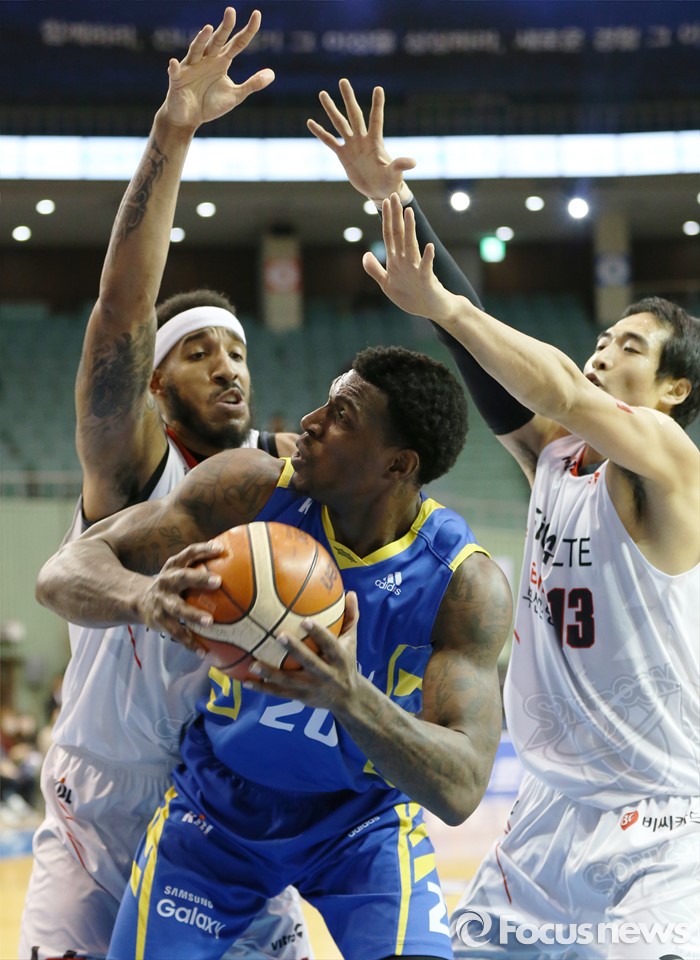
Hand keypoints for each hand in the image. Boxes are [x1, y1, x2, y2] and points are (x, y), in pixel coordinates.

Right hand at [140, 541, 223, 649]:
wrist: (138, 601)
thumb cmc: (172, 584)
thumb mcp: (179, 572)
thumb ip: (200, 567)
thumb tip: (236, 562)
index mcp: (173, 567)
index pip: (188, 554)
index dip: (203, 550)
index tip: (220, 549)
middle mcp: (166, 582)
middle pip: (182, 578)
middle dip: (199, 579)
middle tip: (218, 581)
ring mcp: (161, 602)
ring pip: (177, 608)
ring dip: (193, 614)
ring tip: (210, 622)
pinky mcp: (160, 621)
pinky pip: (176, 633)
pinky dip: (189, 642)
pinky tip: (204, 652)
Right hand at [162, 7, 273, 130]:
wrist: (189, 118)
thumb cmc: (210, 104)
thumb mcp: (235, 95)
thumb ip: (252, 84)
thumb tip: (272, 74)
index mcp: (221, 61)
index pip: (237, 43)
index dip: (248, 31)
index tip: (257, 14)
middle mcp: (207, 59)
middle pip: (218, 41)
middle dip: (224, 27)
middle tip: (231, 11)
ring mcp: (191, 67)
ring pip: (196, 50)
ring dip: (201, 40)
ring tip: (208, 29)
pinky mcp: (177, 80)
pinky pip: (175, 72)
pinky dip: (173, 68)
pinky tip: (173, 63)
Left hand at [243, 591, 360, 709]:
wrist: (349, 699)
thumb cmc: (346, 661)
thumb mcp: (351, 641)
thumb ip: (351, 617)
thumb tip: (350, 592)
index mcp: (339, 658)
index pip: (330, 645)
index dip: (319, 634)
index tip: (305, 621)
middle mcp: (326, 674)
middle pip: (310, 662)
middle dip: (295, 650)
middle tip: (278, 635)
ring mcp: (312, 688)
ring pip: (289, 681)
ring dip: (270, 674)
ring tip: (252, 664)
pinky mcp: (301, 697)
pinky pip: (279, 693)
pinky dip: (262, 688)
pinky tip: (245, 681)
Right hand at [307, 79, 414, 203]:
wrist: (379, 190)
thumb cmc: (390, 181)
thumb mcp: (395, 173)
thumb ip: (400, 165)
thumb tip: (413, 162)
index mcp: (375, 141)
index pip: (376, 119)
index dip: (377, 105)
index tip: (378, 88)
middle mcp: (362, 139)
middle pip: (354, 114)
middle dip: (349, 98)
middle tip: (343, 80)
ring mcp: (351, 145)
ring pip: (339, 123)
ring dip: (331, 109)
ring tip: (322, 94)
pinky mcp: (343, 155)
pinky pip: (330, 141)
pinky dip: (320, 133)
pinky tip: (310, 122)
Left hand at [363, 193, 456, 322]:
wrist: (434, 309)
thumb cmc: (412, 297)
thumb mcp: (387, 285)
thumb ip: (375, 270)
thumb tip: (365, 255)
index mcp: (396, 261)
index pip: (390, 235)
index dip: (386, 219)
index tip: (384, 201)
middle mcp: (406, 261)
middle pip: (399, 235)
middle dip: (396, 216)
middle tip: (394, 195)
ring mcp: (417, 270)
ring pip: (411, 246)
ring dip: (410, 229)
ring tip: (409, 211)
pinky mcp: (427, 281)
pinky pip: (427, 268)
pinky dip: (427, 258)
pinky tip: (429, 246)